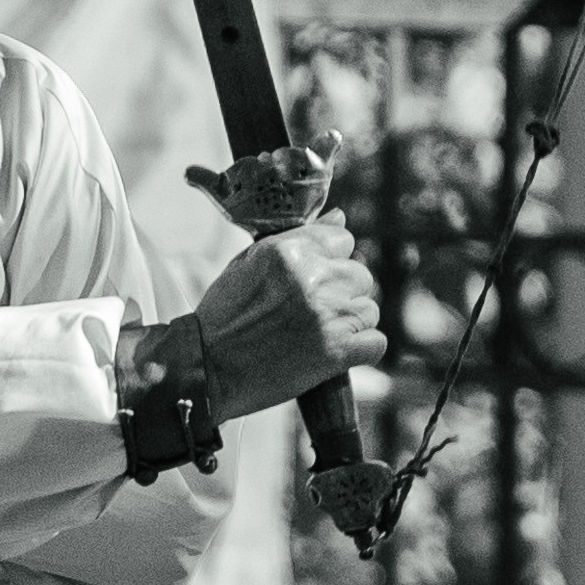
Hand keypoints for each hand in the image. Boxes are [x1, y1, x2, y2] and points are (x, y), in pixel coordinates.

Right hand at [191, 211, 382, 422]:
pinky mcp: (337, 352)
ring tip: (320, 333)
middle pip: (360, 274)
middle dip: (343, 292)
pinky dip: (361, 350)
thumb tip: (339, 216)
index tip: (318, 277)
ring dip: (351, 322)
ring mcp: (327, 316)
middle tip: (314, 311)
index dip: (332, 259)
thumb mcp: (249, 262)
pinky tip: (337, 353)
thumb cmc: (224, 314)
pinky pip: (376, 342)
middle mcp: (312, 278)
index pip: (343, 240)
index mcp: (289, 252)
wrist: (208, 367)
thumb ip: (296, 240)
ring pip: (369, 309)